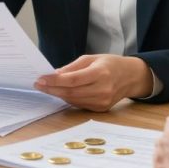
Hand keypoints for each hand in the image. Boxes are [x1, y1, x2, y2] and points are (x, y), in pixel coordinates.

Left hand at [33, 54, 152, 111]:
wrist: (130, 77)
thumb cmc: (110, 64)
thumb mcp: (92, 58)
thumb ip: (73, 67)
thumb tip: (54, 75)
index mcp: (101, 73)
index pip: (73, 80)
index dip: (55, 81)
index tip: (41, 79)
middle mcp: (103, 89)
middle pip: (71, 92)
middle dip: (52, 89)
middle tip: (38, 84)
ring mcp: (102, 101)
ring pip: (73, 100)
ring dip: (58, 94)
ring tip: (47, 88)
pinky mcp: (101, 109)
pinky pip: (79, 104)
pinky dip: (68, 98)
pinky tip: (61, 92)